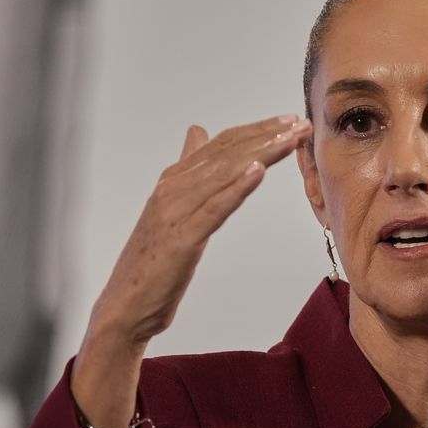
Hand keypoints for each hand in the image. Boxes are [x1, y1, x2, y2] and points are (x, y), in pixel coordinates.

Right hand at [90, 114, 311, 343]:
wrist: (126, 307)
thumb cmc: (154, 260)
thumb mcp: (175, 207)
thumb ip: (190, 169)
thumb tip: (197, 132)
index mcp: (175, 179)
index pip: (223, 144)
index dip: (258, 129)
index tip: (291, 121)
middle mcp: (174, 188)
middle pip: (228, 153)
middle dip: (268, 136)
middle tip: (302, 125)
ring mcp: (175, 212)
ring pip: (225, 173)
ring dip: (262, 153)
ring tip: (290, 140)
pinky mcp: (181, 239)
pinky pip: (214, 208)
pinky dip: (236, 188)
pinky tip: (258, 172)